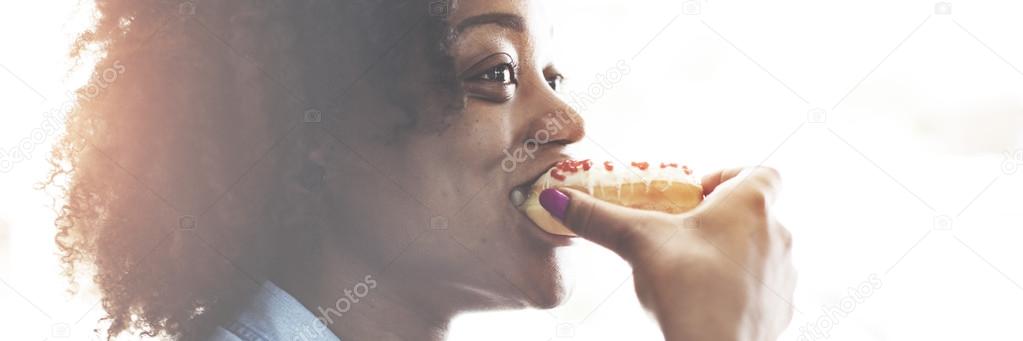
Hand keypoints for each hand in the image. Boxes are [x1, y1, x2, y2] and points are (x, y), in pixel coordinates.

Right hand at [543, 167, 794, 340]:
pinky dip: (739, 287)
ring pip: (759, 250)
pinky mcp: (781, 308)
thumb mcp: (637, 243)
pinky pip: (761, 286)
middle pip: (754, 212)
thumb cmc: (686, 289)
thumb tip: (555, 196)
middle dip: (718, 220)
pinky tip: (705, 300)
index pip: (760, 172)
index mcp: (752, 205)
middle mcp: (779, 233)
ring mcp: (784, 273)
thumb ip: (597, 217)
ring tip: (690, 270)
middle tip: (680, 235)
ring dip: (730, 253)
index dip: (729, 177)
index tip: (696, 196)